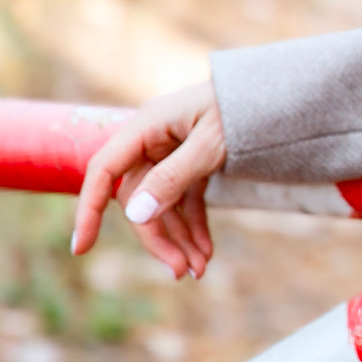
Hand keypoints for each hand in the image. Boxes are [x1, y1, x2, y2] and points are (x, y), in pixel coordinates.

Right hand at [72, 81, 226, 279]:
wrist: (279, 90)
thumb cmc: (244, 105)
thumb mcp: (211, 142)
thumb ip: (173, 177)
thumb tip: (136, 214)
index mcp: (146, 126)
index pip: (104, 172)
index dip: (89, 210)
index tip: (82, 248)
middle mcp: (153, 140)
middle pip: (140, 198)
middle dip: (159, 237)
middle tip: (182, 272)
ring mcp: (173, 151)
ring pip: (163, 204)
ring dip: (180, 238)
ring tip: (199, 269)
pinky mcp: (194, 161)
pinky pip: (186, 199)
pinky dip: (195, 224)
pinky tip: (206, 251)